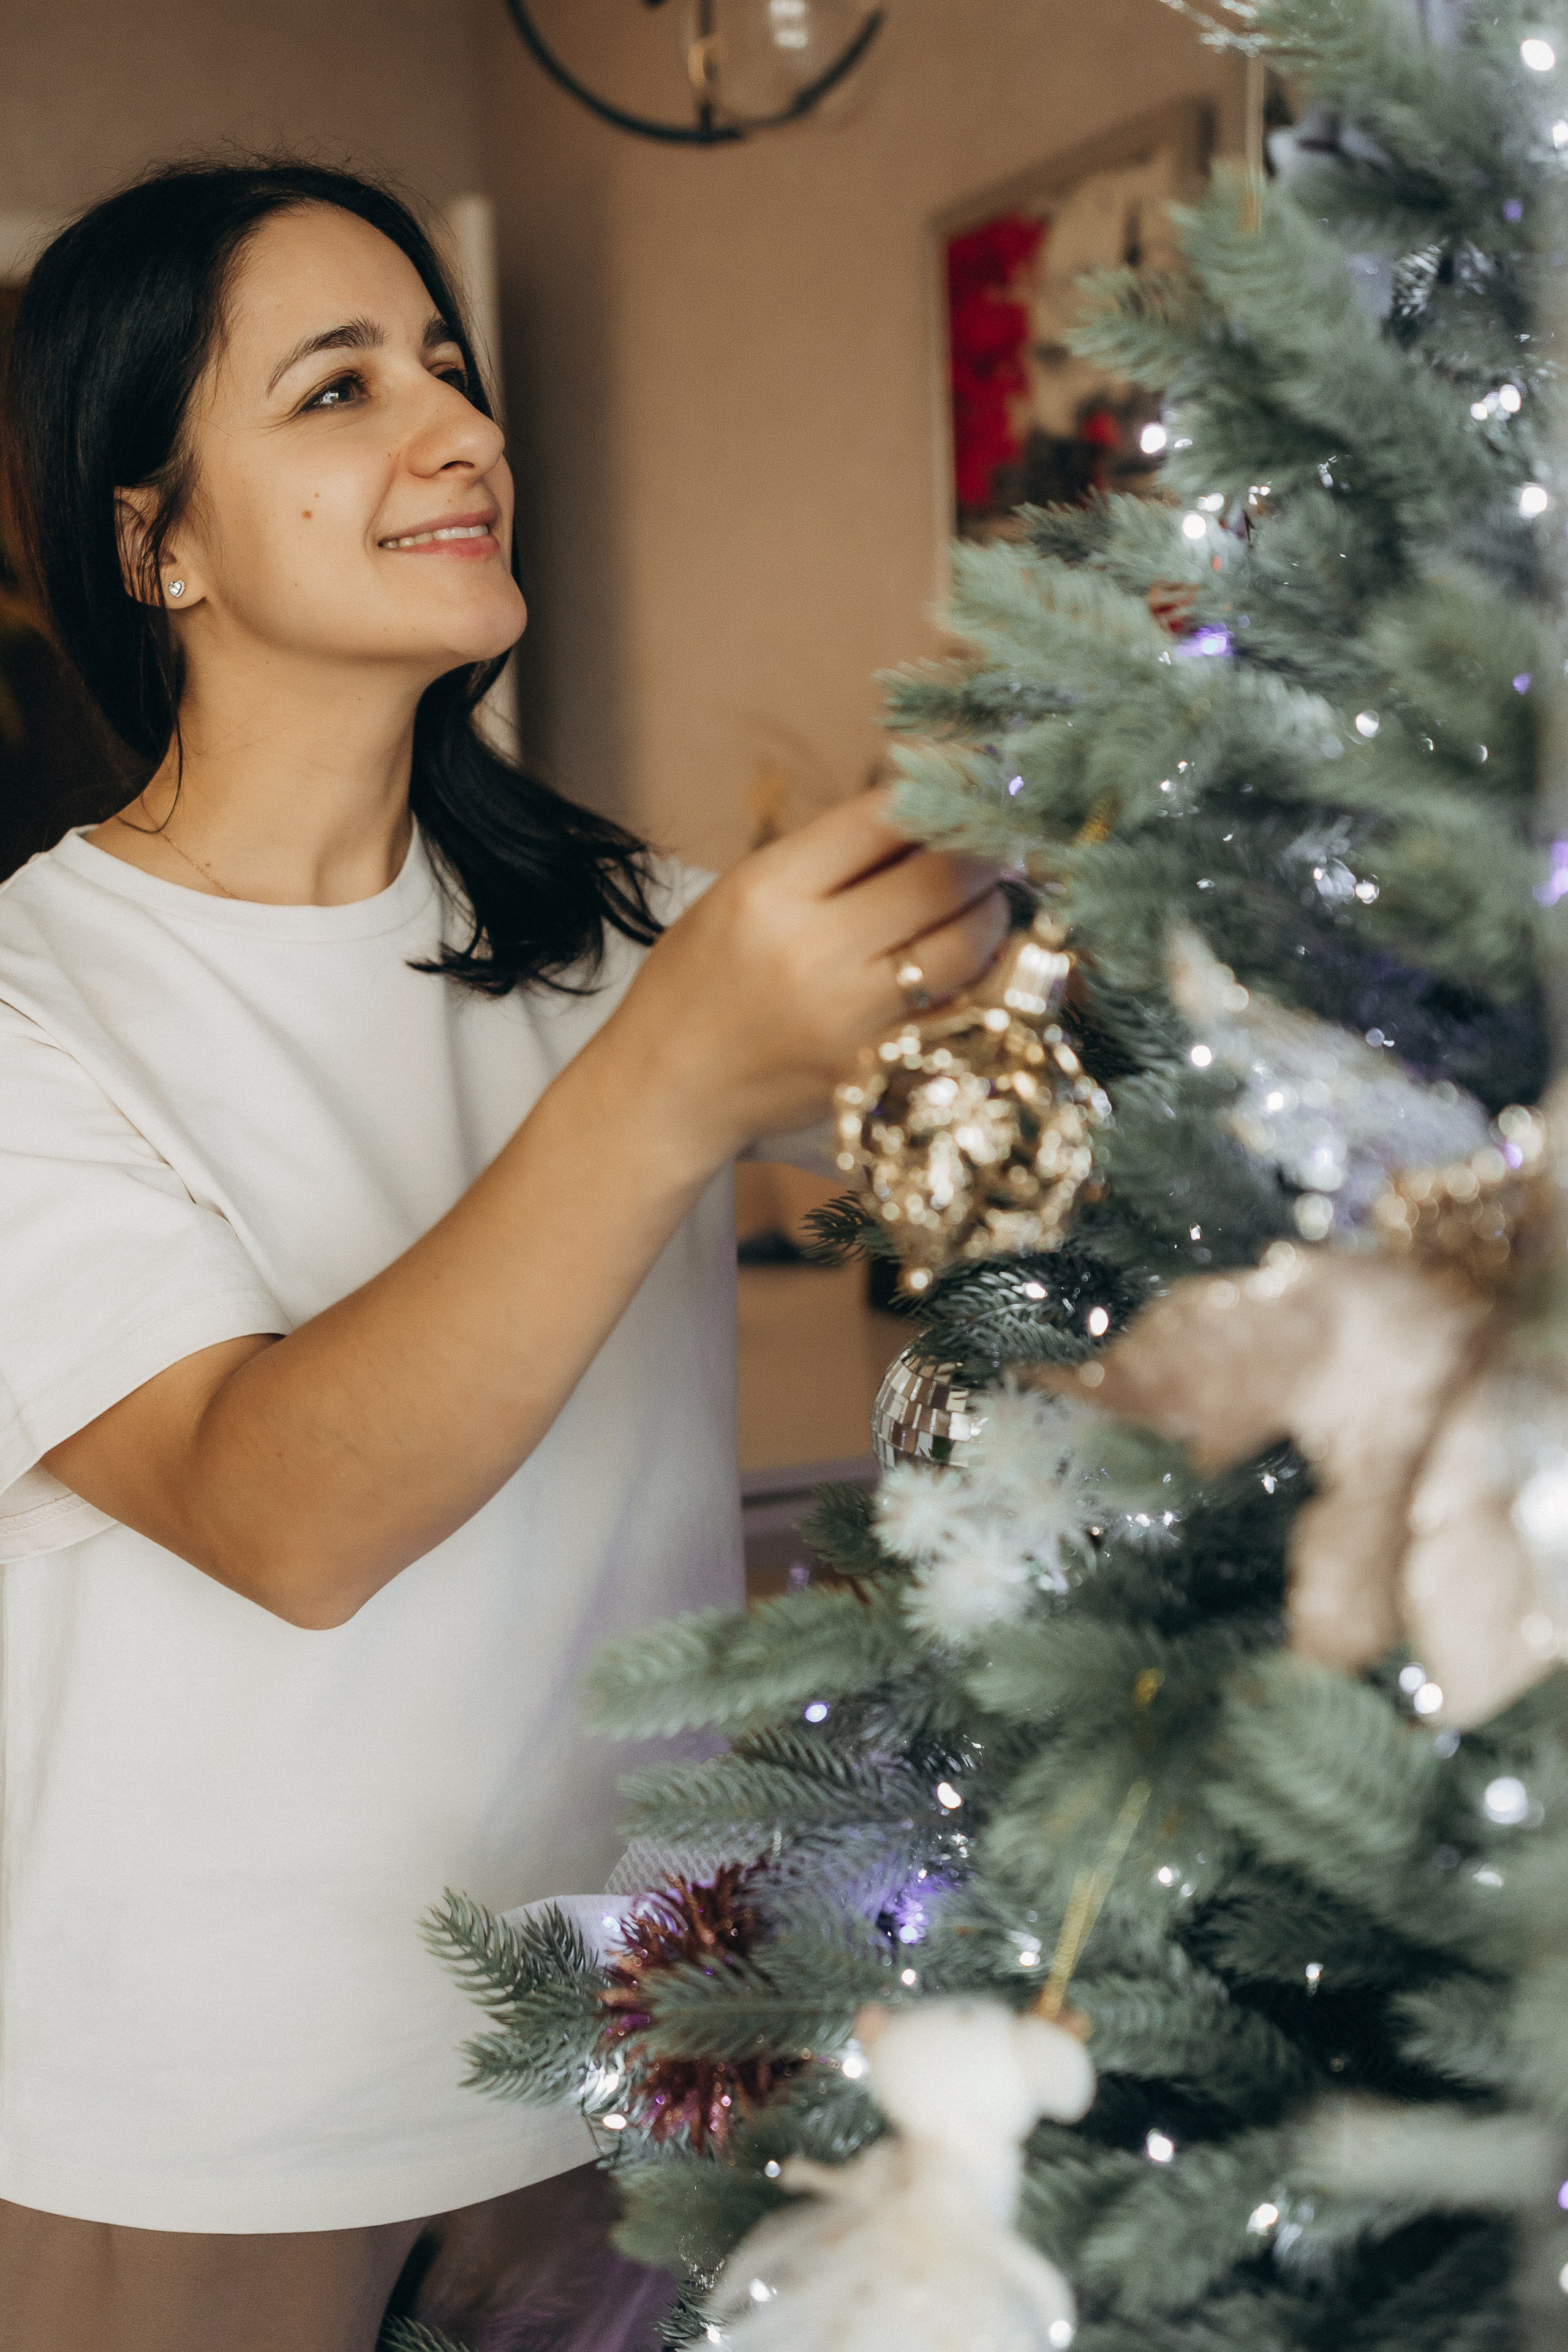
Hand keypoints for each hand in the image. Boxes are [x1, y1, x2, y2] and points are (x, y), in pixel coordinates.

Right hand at [601, 791, 1009, 1164]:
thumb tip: (932, 808)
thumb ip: (831, 854)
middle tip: (996, 844)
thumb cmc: (701, 979)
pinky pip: (961, 1011)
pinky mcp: (875, 1069)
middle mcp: (813, 952)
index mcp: (769, 890)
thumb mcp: (742, 891)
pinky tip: (972, 962)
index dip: (943, 791)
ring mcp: (849, 1019)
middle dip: (985, 851)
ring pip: (968, 945)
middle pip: (943, 878)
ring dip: (991, 912)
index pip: (885, 818)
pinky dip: (979, 978)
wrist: (667, 1088)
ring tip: (985, 901)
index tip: (972, 784)